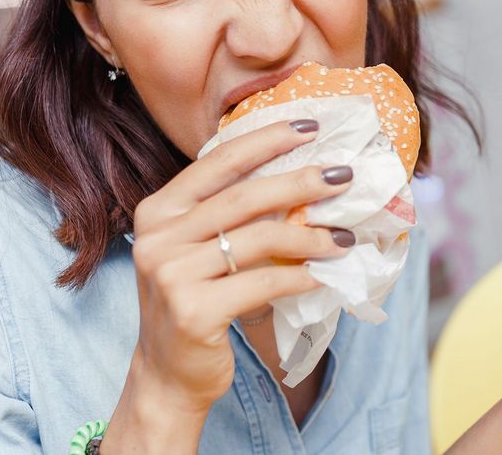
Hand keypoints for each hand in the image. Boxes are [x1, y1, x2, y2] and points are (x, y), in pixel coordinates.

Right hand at [107, 120, 353, 447]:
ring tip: (344, 236)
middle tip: (343, 175)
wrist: (169, 375)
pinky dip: (299, 276)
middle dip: (301, 180)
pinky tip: (323, 276)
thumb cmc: (195, 302)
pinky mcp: (193, 311)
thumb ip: (229, 214)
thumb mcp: (199, 249)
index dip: (266, 139)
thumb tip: (302, 175)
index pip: (218, 162)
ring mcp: (171, 274)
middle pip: (244, 196)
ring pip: (258, 239)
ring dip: (310, 234)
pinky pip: (263, 283)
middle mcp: (157, 237)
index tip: (310, 126)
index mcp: (158, 211)